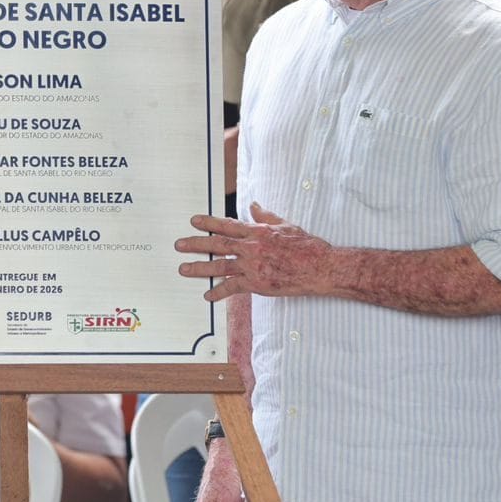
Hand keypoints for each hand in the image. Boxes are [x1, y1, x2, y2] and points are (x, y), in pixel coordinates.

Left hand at [175, 202, 332, 300]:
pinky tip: (207, 295)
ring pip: (220, 266)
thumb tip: (254, 205)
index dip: (208, 222)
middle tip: (179, 245)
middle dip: (196, 244)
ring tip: (183, 269)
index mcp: (257, 232)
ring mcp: (253, 267)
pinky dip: (219, 292)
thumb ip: (266, 216)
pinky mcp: (258, 284)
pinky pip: (234, 288)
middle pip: (217, 245)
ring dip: (200, 268)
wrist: (321, 267)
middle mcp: (252, 248)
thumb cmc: (307, 247)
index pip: (227, 225)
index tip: (193, 221)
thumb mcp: (286, 225)